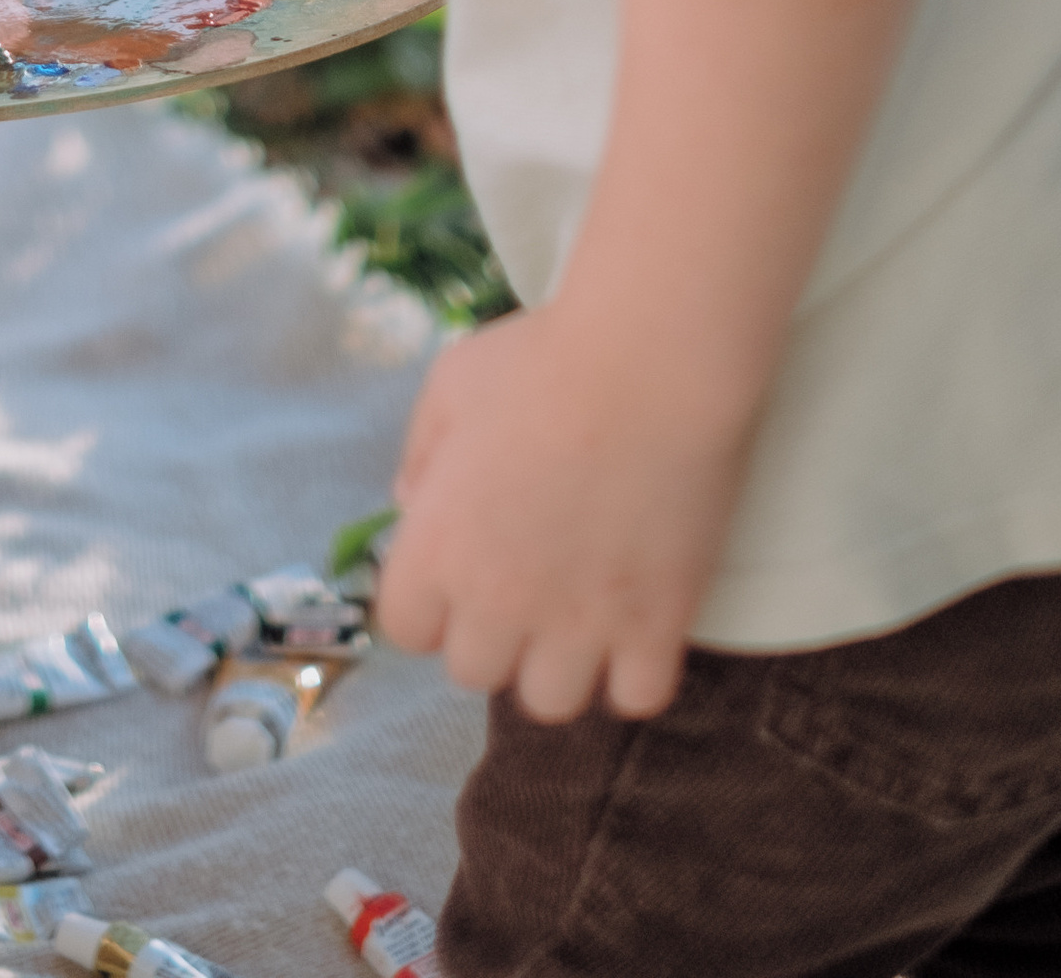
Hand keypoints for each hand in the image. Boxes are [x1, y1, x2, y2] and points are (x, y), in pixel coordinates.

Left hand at [376, 303, 749, 722]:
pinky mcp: (656, 626)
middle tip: (521, 584)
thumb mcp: (451, 384)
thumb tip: (410, 505)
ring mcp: (580, 622)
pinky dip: (635, 672)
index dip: (426, 603)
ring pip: (550, 703)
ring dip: (557, 665)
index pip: (404, 629)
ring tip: (576, 615)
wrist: (650, 361)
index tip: (454, 570)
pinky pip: (637, 698)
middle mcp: (499, 600)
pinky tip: (635, 624)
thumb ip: (419, 452)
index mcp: (437, 546)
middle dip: (490, 633)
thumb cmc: (543, 359)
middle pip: (473, 672)